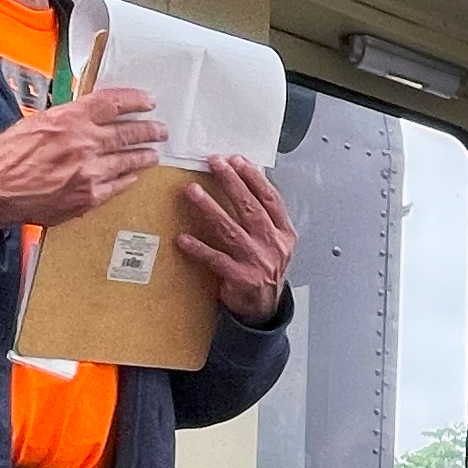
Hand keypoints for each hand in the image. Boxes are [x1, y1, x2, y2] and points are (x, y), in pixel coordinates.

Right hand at [0, 87, 160, 229]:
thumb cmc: (7, 154)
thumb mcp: (38, 122)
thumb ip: (69, 118)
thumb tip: (90, 115)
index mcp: (71, 119)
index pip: (114, 103)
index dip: (136, 101)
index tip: (148, 101)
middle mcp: (85, 143)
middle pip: (129, 132)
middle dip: (149, 130)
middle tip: (160, 130)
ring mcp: (90, 171)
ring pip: (129, 160)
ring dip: (144, 156)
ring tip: (153, 154)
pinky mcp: (88, 196)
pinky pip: (118, 185)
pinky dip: (128, 178)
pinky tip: (133, 175)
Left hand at [177, 153, 297, 323]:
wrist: (265, 307)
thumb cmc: (266, 269)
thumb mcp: (276, 241)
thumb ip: (265, 215)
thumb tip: (246, 181)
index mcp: (283, 233)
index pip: (270, 198)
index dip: (254, 178)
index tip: (237, 160)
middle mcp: (272, 245)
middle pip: (250, 208)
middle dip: (231, 182)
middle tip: (214, 163)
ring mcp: (256, 262)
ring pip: (230, 229)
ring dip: (210, 208)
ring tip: (193, 191)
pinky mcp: (240, 278)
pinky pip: (215, 259)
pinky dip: (198, 248)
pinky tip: (184, 238)